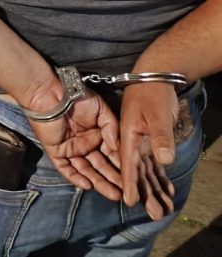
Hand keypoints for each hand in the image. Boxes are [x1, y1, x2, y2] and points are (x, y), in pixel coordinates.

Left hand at [24, 85, 122, 200]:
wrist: (51, 93)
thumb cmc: (77, 97)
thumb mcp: (101, 109)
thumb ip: (112, 127)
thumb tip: (118, 146)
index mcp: (97, 135)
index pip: (112, 155)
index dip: (122, 166)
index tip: (135, 178)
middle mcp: (85, 144)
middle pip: (101, 166)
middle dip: (113, 180)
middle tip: (127, 193)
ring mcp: (70, 149)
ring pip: (86, 170)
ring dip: (99, 183)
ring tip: (113, 194)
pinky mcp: (56, 151)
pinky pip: (66, 168)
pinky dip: (75, 178)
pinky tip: (87, 186)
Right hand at [120, 83, 179, 220]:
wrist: (154, 77)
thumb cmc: (152, 94)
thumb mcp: (157, 115)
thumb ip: (160, 137)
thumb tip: (164, 160)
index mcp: (127, 137)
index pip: (128, 164)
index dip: (129, 183)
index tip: (130, 201)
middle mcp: (131, 143)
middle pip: (137, 172)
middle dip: (146, 194)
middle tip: (155, 215)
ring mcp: (140, 143)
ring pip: (146, 171)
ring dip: (154, 190)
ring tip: (163, 209)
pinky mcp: (150, 141)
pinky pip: (154, 164)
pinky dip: (159, 177)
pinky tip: (166, 191)